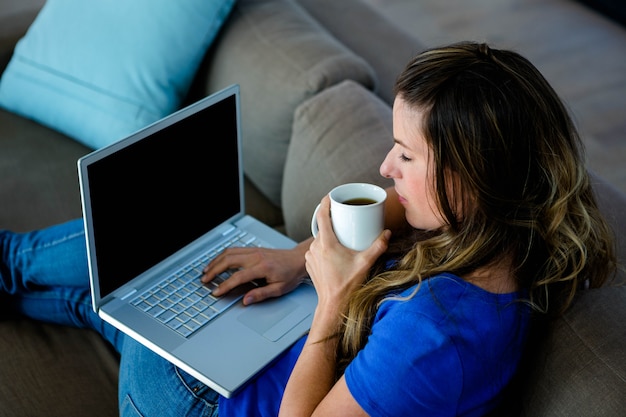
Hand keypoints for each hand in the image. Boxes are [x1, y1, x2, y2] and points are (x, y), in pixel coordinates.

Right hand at [201, 239, 311, 304]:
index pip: (238, 277)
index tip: (216, 292)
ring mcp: (254, 251)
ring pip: (229, 252)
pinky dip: (222, 255)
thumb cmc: (291, 274)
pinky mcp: (253, 249)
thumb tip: (245, 300)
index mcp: (262, 267)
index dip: (225, 286)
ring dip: (216, 261)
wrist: (298, 259)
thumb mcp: (279, 289)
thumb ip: (261, 294)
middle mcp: (256, 256)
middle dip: (214, 270)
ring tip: (206, 271)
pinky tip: (217, 261)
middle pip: (228, 261)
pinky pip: (234, 249)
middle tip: (205, 280)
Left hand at [305, 195, 390, 309]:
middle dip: (333, 221)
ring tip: (342, 237)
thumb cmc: (347, 286)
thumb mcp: (365, 263)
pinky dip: (325, 247)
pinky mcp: (310, 264)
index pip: (322, 216)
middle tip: (345, 219)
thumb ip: (378, 246)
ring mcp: (310, 256)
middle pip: (322, 227)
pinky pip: (317, 249)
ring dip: (329, 236)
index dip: (325, 203)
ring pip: (319, 239)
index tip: (331, 196)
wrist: (333, 305)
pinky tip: (335, 252)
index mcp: (326, 244)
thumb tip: (387, 233)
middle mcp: (315, 248)